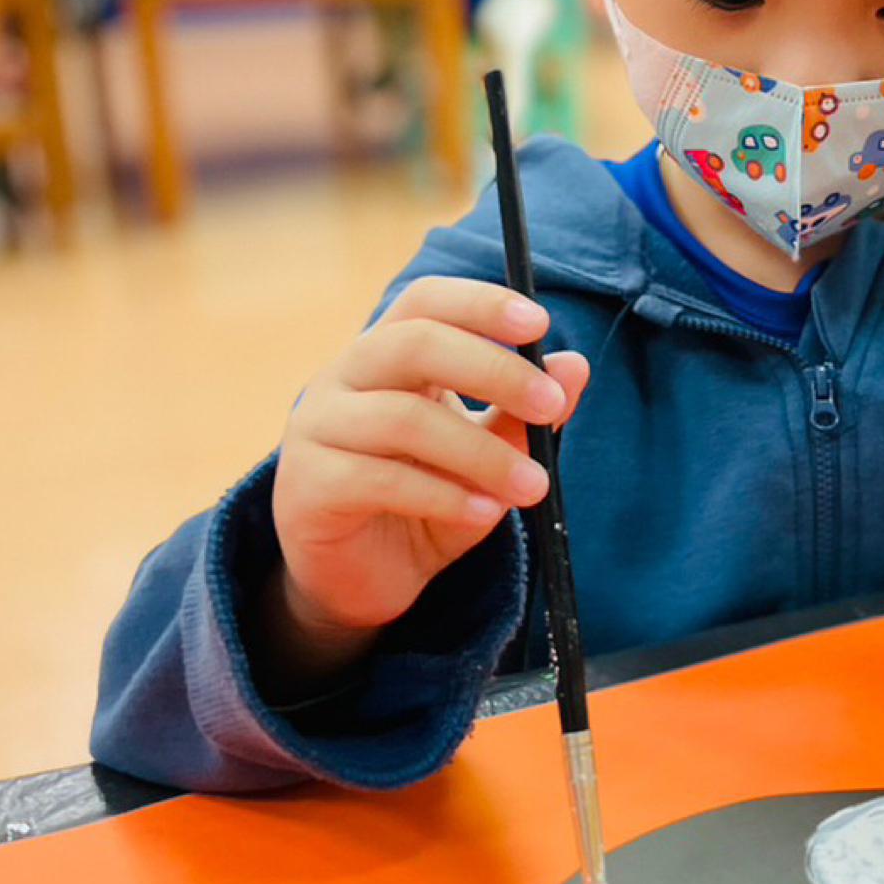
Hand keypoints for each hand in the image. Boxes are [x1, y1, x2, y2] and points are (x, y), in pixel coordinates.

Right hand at [266, 277, 589, 673]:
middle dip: (493, 370)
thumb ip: (520, 416)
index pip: (424, 302)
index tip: (540, 322)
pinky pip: (380, 480)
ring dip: (482, 453)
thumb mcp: (483, 460)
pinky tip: (485, 514)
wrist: (358, 581)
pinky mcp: (309, 486)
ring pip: (403, 418)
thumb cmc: (422, 504)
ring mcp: (316, 428)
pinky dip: (445, 496)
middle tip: (550, 407)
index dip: (479, 303)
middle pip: (414, 344)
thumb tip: (574, 366)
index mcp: (384, 356)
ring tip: (534, 486)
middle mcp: (342, 378)